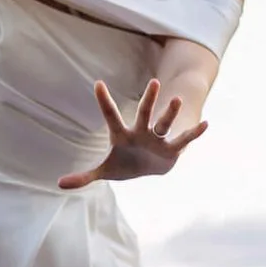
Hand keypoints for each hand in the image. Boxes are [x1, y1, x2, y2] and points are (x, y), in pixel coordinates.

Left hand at [56, 79, 208, 190]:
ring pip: (164, 123)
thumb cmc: (127, 163)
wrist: (151, 167)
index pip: (111, 116)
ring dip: (170, 113)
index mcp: (123, 135)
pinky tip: (206, 124)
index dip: (104, 102)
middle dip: (149, 100)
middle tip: (154, 82)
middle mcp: (141, 132)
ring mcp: (158, 138)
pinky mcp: (172, 150)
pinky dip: (194, 134)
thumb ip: (85, 176)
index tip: (97, 83)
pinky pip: (183, 140)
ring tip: (176, 98)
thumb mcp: (105, 171)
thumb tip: (59, 184)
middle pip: (144, 113)